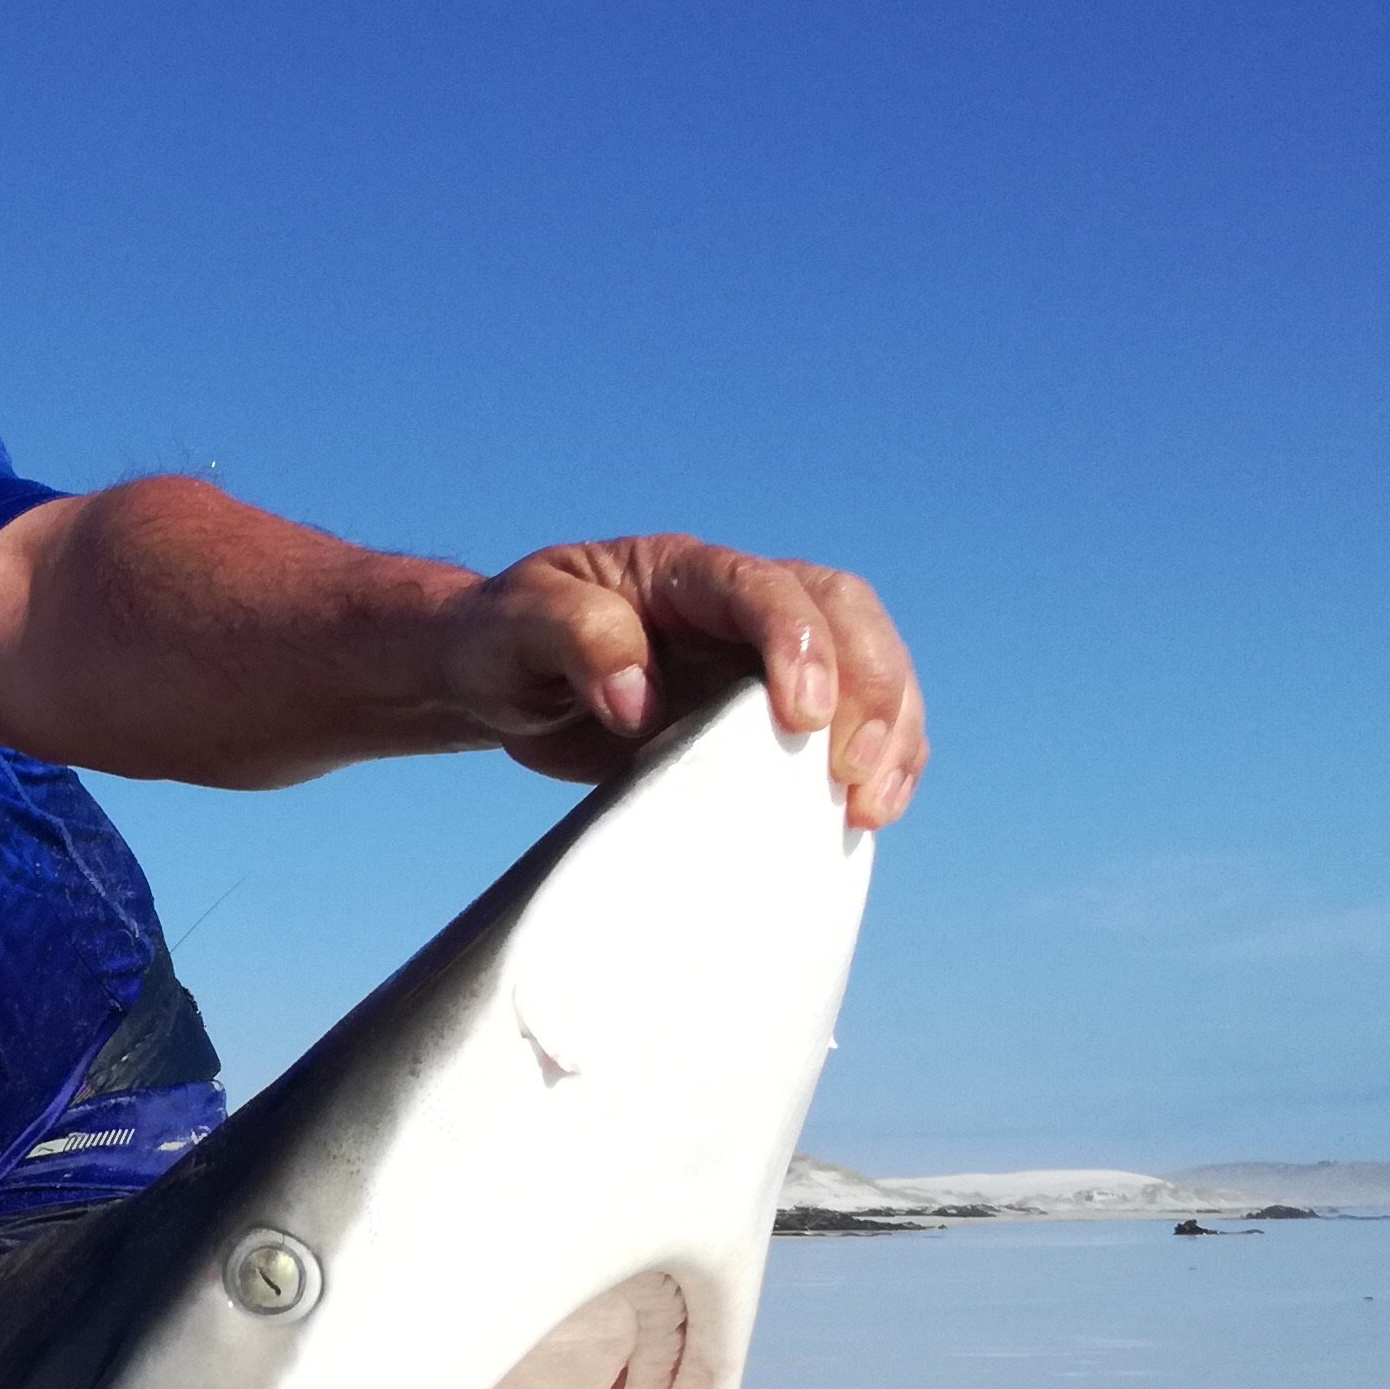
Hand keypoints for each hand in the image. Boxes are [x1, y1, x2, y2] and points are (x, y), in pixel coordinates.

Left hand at [433, 536, 924, 828]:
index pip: (764, 589)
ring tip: (872, 807)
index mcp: (680, 572)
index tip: (806, 717)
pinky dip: (874, 763)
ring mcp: (759, 656)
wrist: (498, 676)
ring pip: (865, 664)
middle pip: (842, 615)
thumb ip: (571, 636)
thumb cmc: (503, 641)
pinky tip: (865, 817)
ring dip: (890, 731)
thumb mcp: (511, 626)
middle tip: (853, 773)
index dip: (800, 644)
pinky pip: (845, 723)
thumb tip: (638, 695)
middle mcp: (737, 604)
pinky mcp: (763, 712)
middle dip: (869, 688)